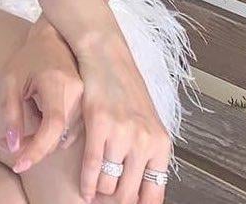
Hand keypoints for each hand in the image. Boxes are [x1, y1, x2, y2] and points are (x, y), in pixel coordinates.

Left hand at [0, 19, 83, 167]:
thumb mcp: (11, 81)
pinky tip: (39, 118)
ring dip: (43, 141)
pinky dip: (53, 133)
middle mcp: (77, 93)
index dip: (36, 150)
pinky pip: (71, 130)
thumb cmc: (29, 57)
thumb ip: (11, 113)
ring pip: (65, 137)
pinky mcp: (87, 103)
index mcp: (58, 83)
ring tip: (22, 126)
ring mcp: (85, 98)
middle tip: (8, 142)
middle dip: (33, 147)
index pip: (52, 127)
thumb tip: (14, 146)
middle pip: (58, 137)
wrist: (53, 37)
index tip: (17, 163)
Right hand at [75, 30, 172, 203]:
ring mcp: (122, 133)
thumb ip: (147, 154)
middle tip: (106, 201)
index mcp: (160, 143)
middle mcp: (144, 140)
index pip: (154, 194)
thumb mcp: (146, 122)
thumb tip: (141, 193)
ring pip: (108, 184)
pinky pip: (91, 166)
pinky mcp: (99, 124)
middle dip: (114, 202)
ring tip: (95, 193)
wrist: (107, 56)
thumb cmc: (126, 88)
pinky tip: (84, 188)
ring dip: (99, 192)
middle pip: (128, 194)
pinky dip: (86, 182)